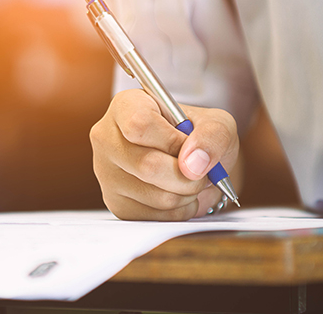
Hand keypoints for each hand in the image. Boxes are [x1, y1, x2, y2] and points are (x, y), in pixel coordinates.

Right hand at [90, 89, 239, 220]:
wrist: (191, 161)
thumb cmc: (197, 135)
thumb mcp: (216, 123)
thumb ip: (212, 136)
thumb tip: (193, 165)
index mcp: (125, 106)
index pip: (139, 125)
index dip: (172, 141)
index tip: (188, 145)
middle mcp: (107, 138)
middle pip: (147, 166)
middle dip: (188, 175)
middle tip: (201, 171)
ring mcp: (106, 174)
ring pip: (156, 196)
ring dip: (187, 194)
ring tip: (189, 180)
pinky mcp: (116, 204)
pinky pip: (156, 217)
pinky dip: (179, 210)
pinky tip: (178, 194)